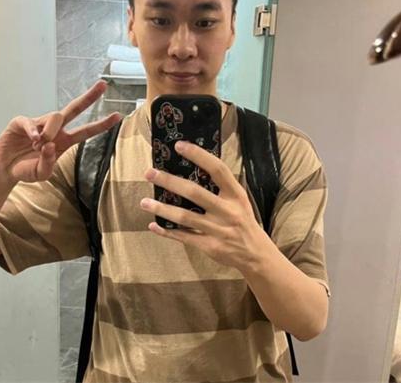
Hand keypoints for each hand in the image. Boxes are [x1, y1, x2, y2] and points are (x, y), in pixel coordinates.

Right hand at [0, 80, 120, 183]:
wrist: (5, 170)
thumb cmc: (27, 170)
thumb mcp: (41, 174)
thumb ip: (48, 163)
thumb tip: (49, 145)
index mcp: (65, 141)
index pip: (87, 131)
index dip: (102, 124)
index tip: (118, 116)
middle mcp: (55, 129)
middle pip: (75, 108)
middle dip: (90, 97)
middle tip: (104, 85)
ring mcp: (39, 124)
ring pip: (55, 117)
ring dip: (50, 132)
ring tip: (39, 146)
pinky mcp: (22, 123)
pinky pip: (31, 121)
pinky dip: (33, 130)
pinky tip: (34, 139)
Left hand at [139, 140, 269, 270]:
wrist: (256, 254)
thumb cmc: (243, 220)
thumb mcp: (239, 200)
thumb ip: (221, 187)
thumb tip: (194, 168)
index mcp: (235, 194)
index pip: (217, 170)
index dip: (199, 156)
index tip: (179, 145)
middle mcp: (227, 211)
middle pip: (194, 193)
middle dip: (170, 181)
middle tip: (150, 173)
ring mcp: (217, 230)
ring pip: (185, 217)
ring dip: (162, 209)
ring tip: (144, 202)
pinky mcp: (209, 246)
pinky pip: (184, 237)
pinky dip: (167, 232)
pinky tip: (153, 225)